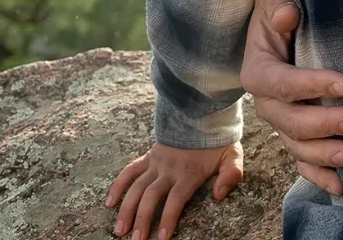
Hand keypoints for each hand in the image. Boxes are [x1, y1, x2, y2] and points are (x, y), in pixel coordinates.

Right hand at [106, 141, 241, 239]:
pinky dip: (118, 185)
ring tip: (120, 230)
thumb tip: (219, 195)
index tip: (161, 238)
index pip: (176, 199)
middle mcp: (169, 169)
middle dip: (142, 219)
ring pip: (137, 187)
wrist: (203, 115)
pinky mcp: (148, 157)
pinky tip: (109, 202)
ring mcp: (156, 162)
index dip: (168, 218)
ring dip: (126, 208)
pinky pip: (129, 170)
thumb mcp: (233, 156)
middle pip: (152, 196)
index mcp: (189, 172)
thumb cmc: (219, 142)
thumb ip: (231, 175)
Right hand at [236, 0, 342, 196]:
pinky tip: (340, 186)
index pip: (282, 83)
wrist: (278, 27)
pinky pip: (301, 161)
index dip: (312, 85)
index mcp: (258, 71)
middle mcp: (266, 103)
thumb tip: (289, 16)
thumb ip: (278, 6)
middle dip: (325, 125)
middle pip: (291, 121)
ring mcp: (280, 122)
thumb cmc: (279, 10)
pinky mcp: (294, 134)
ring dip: (323, 155)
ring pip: (296, 146)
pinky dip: (318, 176)